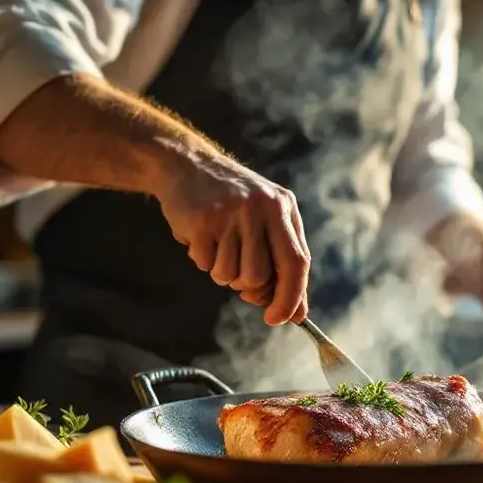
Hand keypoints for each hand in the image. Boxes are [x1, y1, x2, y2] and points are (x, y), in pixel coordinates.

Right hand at [156, 150, 309, 325]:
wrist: (186, 164)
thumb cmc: (232, 200)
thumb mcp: (266, 218)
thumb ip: (285, 260)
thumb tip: (297, 313)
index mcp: (282, 206)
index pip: (297, 262)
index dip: (290, 297)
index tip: (279, 319)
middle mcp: (260, 207)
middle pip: (260, 276)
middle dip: (249, 288)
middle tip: (238, 277)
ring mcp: (230, 213)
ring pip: (231, 275)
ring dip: (223, 272)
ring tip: (217, 246)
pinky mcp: (201, 221)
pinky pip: (206, 264)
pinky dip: (203, 259)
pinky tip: (200, 236)